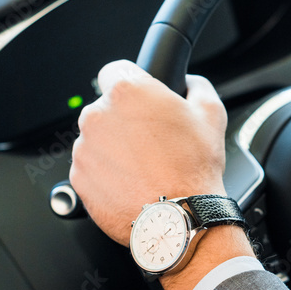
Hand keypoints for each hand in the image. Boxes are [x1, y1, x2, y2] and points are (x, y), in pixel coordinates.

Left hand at [70, 60, 228, 245]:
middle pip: (106, 108)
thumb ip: (196, 86)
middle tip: (151, 140)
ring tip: (144, 167)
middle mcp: (98, 115)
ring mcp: (85, 148)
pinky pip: (91, 168)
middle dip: (125, 120)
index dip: (132, 83)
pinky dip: (106, 174)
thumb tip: (190, 82)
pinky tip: (132, 182)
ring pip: (97, 139)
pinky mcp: (78, 177)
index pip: (115, 70)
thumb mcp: (212, 114)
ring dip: (115, 148)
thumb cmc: (193, 169)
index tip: (141, 99)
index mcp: (128, 92)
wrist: (179, 219)